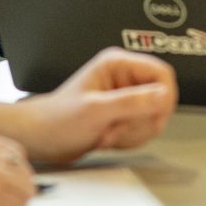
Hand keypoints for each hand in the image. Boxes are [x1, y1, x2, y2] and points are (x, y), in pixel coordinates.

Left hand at [0, 48, 177, 164]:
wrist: (41, 139)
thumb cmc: (56, 120)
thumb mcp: (95, 110)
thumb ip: (131, 102)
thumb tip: (163, 96)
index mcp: (118, 65)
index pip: (162, 73)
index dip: (164, 97)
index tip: (154, 115)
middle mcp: (124, 78)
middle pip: (162, 99)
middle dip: (141, 121)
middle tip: (116, 126)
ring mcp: (125, 98)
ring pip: (154, 118)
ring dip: (133, 133)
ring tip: (107, 132)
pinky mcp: (124, 116)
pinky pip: (143, 130)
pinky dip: (129, 140)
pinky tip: (107, 138)